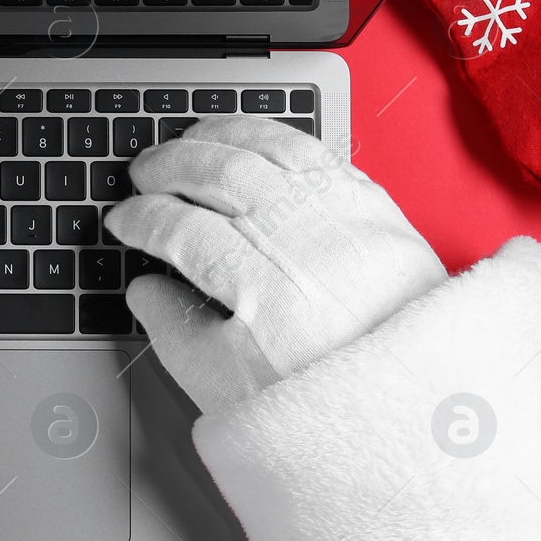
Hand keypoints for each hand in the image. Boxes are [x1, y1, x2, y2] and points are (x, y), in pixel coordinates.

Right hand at [104, 117, 445, 411]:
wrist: (416, 405)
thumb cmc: (325, 402)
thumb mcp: (228, 388)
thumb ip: (174, 334)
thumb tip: (144, 291)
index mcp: (266, 292)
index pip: (183, 230)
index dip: (142, 219)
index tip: (123, 220)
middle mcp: (307, 244)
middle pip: (223, 175)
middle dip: (169, 165)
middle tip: (142, 174)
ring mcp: (345, 219)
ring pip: (270, 149)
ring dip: (218, 137)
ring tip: (186, 142)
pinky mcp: (377, 209)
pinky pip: (317, 151)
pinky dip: (274, 135)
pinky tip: (248, 140)